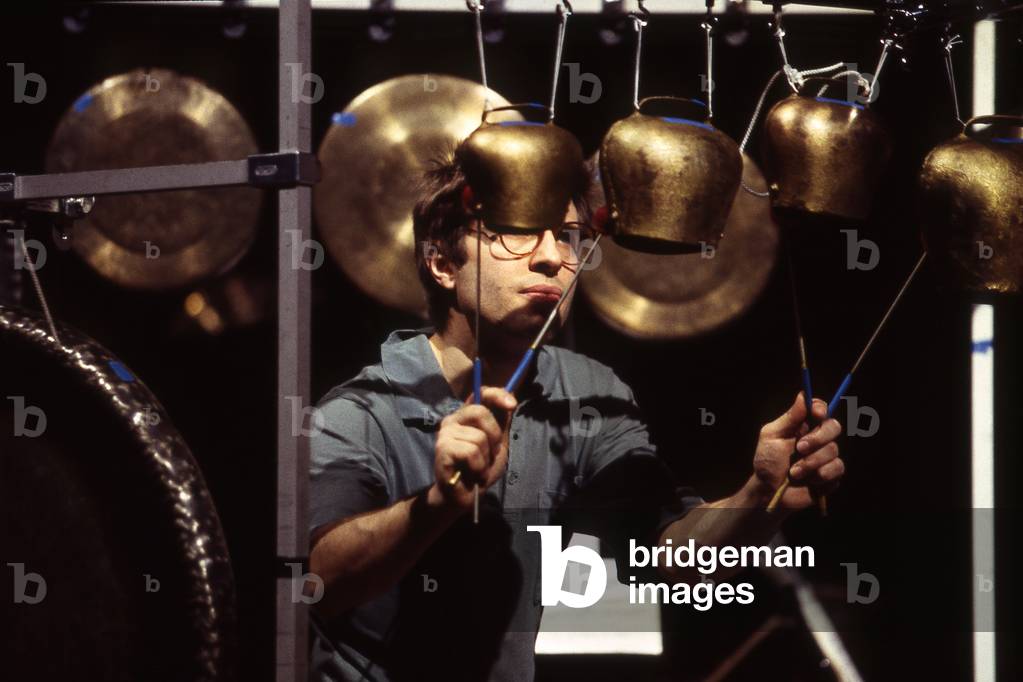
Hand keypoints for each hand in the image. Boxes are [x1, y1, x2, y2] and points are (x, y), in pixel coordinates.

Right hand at [432, 386, 516, 510]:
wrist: (464, 496)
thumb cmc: (479, 469)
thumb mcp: (497, 443)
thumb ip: (501, 422)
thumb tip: (510, 401)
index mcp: (467, 415)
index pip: (481, 393)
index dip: (497, 394)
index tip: (512, 405)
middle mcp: (453, 419)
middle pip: (480, 412)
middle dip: (493, 436)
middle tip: (490, 453)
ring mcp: (445, 433)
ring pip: (478, 437)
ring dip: (485, 457)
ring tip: (478, 466)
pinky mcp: (442, 449)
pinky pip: (470, 451)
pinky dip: (478, 466)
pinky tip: (472, 472)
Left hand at [752, 392, 844, 510]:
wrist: (769, 492)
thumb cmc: (767, 462)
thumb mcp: (771, 436)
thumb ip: (789, 418)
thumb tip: (802, 395)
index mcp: (802, 426)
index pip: (819, 410)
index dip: (821, 409)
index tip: (817, 413)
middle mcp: (817, 439)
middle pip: (833, 426)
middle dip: (817, 438)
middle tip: (799, 448)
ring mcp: (826, 456)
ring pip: (833, 450)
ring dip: (811, 462)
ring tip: (794, 472)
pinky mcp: (832, 474)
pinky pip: (837, 468)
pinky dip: (820, 475)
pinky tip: (807, 481)